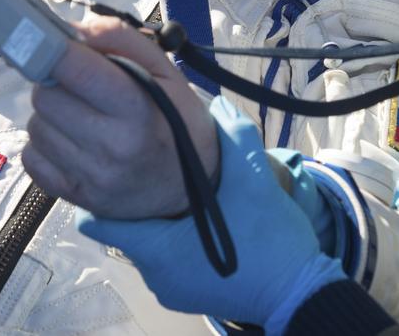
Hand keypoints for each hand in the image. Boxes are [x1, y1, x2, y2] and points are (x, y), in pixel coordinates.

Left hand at [22, 13, 217, 217]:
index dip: (52, 48)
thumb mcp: (164, 71)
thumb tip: (70, 30)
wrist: (187, 187)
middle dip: (54, 82)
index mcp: (137, 108)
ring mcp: (90, 176)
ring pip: (35, 126)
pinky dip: (44, 145)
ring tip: (80, 115)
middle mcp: (111, 145)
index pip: (74, 68)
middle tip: (77, 85)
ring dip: (50, 114)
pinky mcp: (74, 197)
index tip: (50, 41)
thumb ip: (119, 38)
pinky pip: (31, 158)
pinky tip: (71, 142)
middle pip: (45, 95)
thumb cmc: (175, 119)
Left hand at [77, 97, 347, 330]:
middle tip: (148, 167)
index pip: (95, 220)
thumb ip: (233, 135)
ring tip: (176, 190)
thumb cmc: (271, 241)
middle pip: (122, 229)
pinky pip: (166, 261)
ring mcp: (170, 289)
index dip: (99, 187)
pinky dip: (172, 239)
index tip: (115, 161)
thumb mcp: (255, 178)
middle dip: (131, 198)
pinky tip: (195, 218)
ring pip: (145, 245)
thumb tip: (215, 103)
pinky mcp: (187, 295)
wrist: (302, 295)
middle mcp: (154, 274)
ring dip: (156, 219)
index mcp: (158, 248)